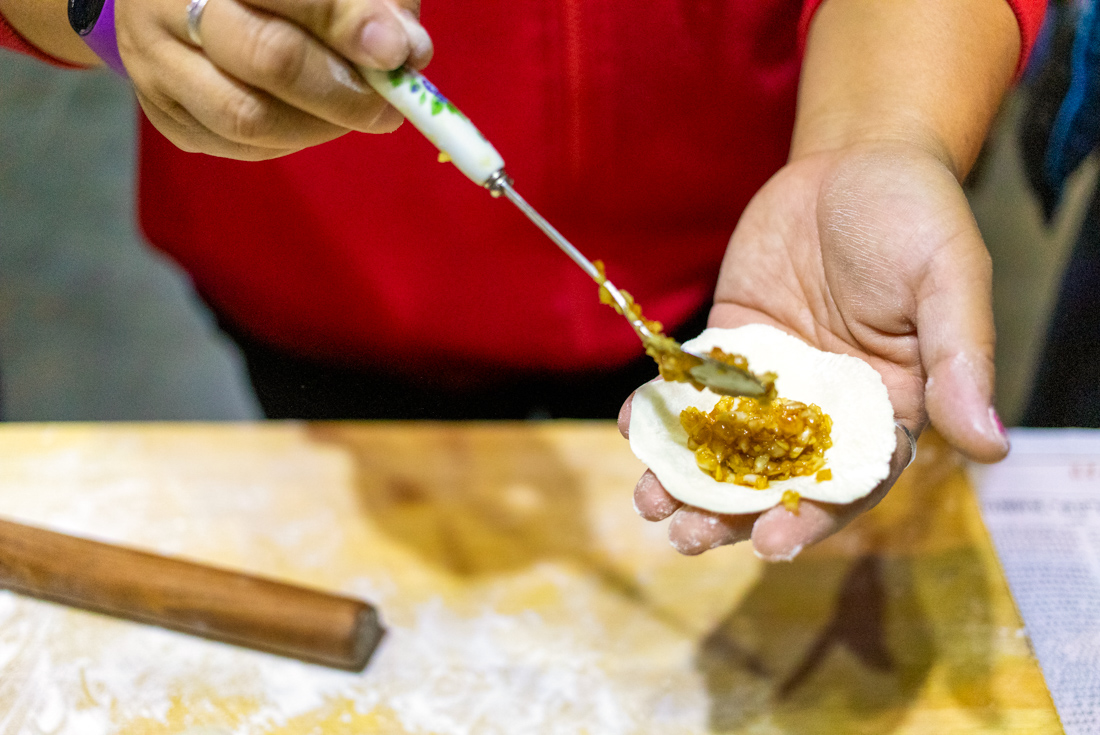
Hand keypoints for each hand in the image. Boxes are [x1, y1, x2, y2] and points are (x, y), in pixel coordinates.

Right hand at [116, 0, 431, 158]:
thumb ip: (370, 0)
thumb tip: (409, 51)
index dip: (347, 24)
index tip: (396, 53)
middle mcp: (169, 4)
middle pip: (269, 58)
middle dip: (343, 91)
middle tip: (388, 105)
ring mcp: (155, 62)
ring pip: (247, 117)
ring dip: (319, 125)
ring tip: (355, 111)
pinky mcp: (160, 111)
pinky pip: (233, 145)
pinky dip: (289, 139)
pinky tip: (313, 117)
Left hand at [619, 141, 1009, 560]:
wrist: (856, 159)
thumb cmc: (917, 216)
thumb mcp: (948, 281)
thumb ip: (959, 360)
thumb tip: (991, 446)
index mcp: (885, 410)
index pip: (848, 483)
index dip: (811, 519)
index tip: (770, 546)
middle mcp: (823, 407)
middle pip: (773, 478)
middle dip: (728, 514)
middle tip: (684, 537)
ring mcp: (771, 379)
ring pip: (725, 444)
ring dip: (685, 478)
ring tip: (649, 502)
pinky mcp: (731, 344)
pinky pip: (693, 386)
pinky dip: (663, 410)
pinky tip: (634, 425)